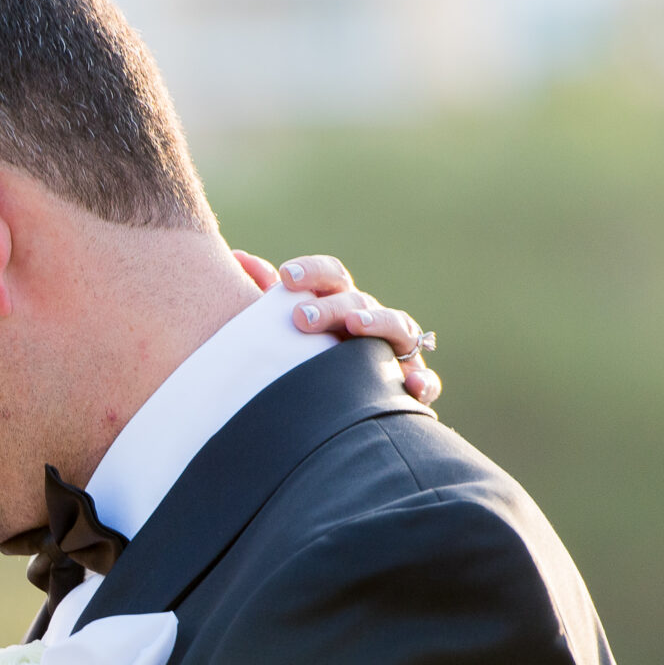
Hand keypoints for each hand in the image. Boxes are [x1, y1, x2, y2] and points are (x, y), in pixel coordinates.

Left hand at [233, 250, 439, 406]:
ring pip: (397, 327)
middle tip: (300, 319)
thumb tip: (239, 257)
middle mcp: (370, 318)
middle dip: (330, 307)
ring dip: (378, 323)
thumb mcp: (282, 326)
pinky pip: (424, 380)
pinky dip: (423, 380)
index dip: (312, 272)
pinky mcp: (410, 382)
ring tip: (355, 325)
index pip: (331, 275)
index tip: (286, 277)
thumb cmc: (300, 356)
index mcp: (338, 301)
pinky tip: (413, 385)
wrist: (328, 407)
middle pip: (357, 301)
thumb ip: (263, 296)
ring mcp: (394, 348)